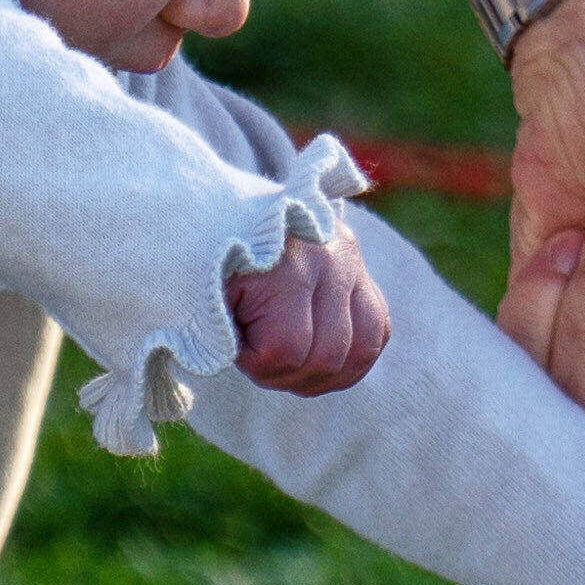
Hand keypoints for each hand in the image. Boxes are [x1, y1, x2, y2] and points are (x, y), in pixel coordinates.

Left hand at [224, 222, 389, 395]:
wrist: (229, 209)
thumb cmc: (210, 262)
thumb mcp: (206, 293)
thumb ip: (222, 331)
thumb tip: (247, 361)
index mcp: (285, 261)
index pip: (287, 347)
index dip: (258, 363)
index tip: (237, 347)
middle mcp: (331, 258)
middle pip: (328, 356)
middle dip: (289, 375)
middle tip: (260, 361)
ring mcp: (354, 265)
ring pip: (360, 350)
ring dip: (323, 374)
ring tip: (290, 365)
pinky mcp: (365, 276)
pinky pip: (378, 333)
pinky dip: (351, 359)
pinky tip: (321, 361)